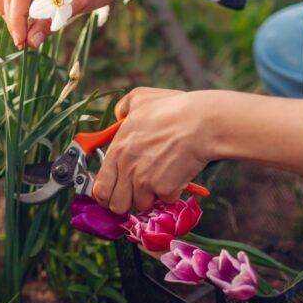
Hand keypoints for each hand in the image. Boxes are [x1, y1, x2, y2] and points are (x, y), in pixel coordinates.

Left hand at [93, 87, 212, 213]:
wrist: (203, 122)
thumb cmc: (174, 108)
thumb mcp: (140, 98)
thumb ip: (123, 108)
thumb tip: (119, 115)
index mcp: (117, 150)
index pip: (100, 187)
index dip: (106, 194)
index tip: (114, 192)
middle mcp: (127, 168)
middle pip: (116, 204)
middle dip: (125, 202)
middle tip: (136, 193)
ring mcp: (145, 181)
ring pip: (141, 205)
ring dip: (150, 197)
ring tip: (161, 177)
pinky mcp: (165, 189)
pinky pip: (165, 200)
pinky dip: (172, 192)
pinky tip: (177, 175)